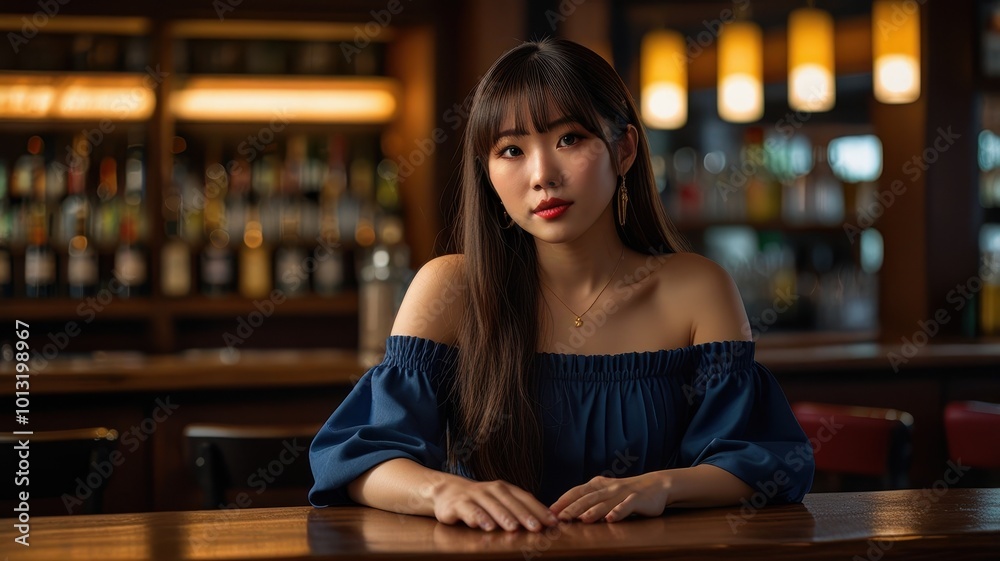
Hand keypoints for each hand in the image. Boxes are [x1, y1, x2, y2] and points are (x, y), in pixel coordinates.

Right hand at [431, 478, 558, 531]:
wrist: (446, 491)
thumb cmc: (480, 501)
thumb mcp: (500, 502)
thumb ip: (519, 509)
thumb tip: (548, 522)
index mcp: (504, 489)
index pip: (525, 498)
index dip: (539, 509)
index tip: (552, 522)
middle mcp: (491, 490)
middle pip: (510, 502)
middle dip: (524, 515)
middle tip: (536, 527)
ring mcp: (474, 495)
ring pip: (490, 505)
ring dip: (502, 516)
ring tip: (513, 528)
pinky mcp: (458, 504)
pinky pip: (469, 510)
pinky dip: (477, 517)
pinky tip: (484, 526)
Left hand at [550, 472, 669, 522]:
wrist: (656, 484)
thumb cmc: (626, 492)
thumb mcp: (606, 492)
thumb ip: (589, 499)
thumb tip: (566, 511)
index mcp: (597, 484)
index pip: (576, 492)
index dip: (563, 501)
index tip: (549, 511)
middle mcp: (608, 488)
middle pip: (587, 498)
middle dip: (572, 508)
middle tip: (559, 518)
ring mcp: (622, 493)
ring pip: (605, 502)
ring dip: (593, 511)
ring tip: (581, 519)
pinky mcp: (637, 499)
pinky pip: (626, 506)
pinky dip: (618, 511)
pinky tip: (611, 518)